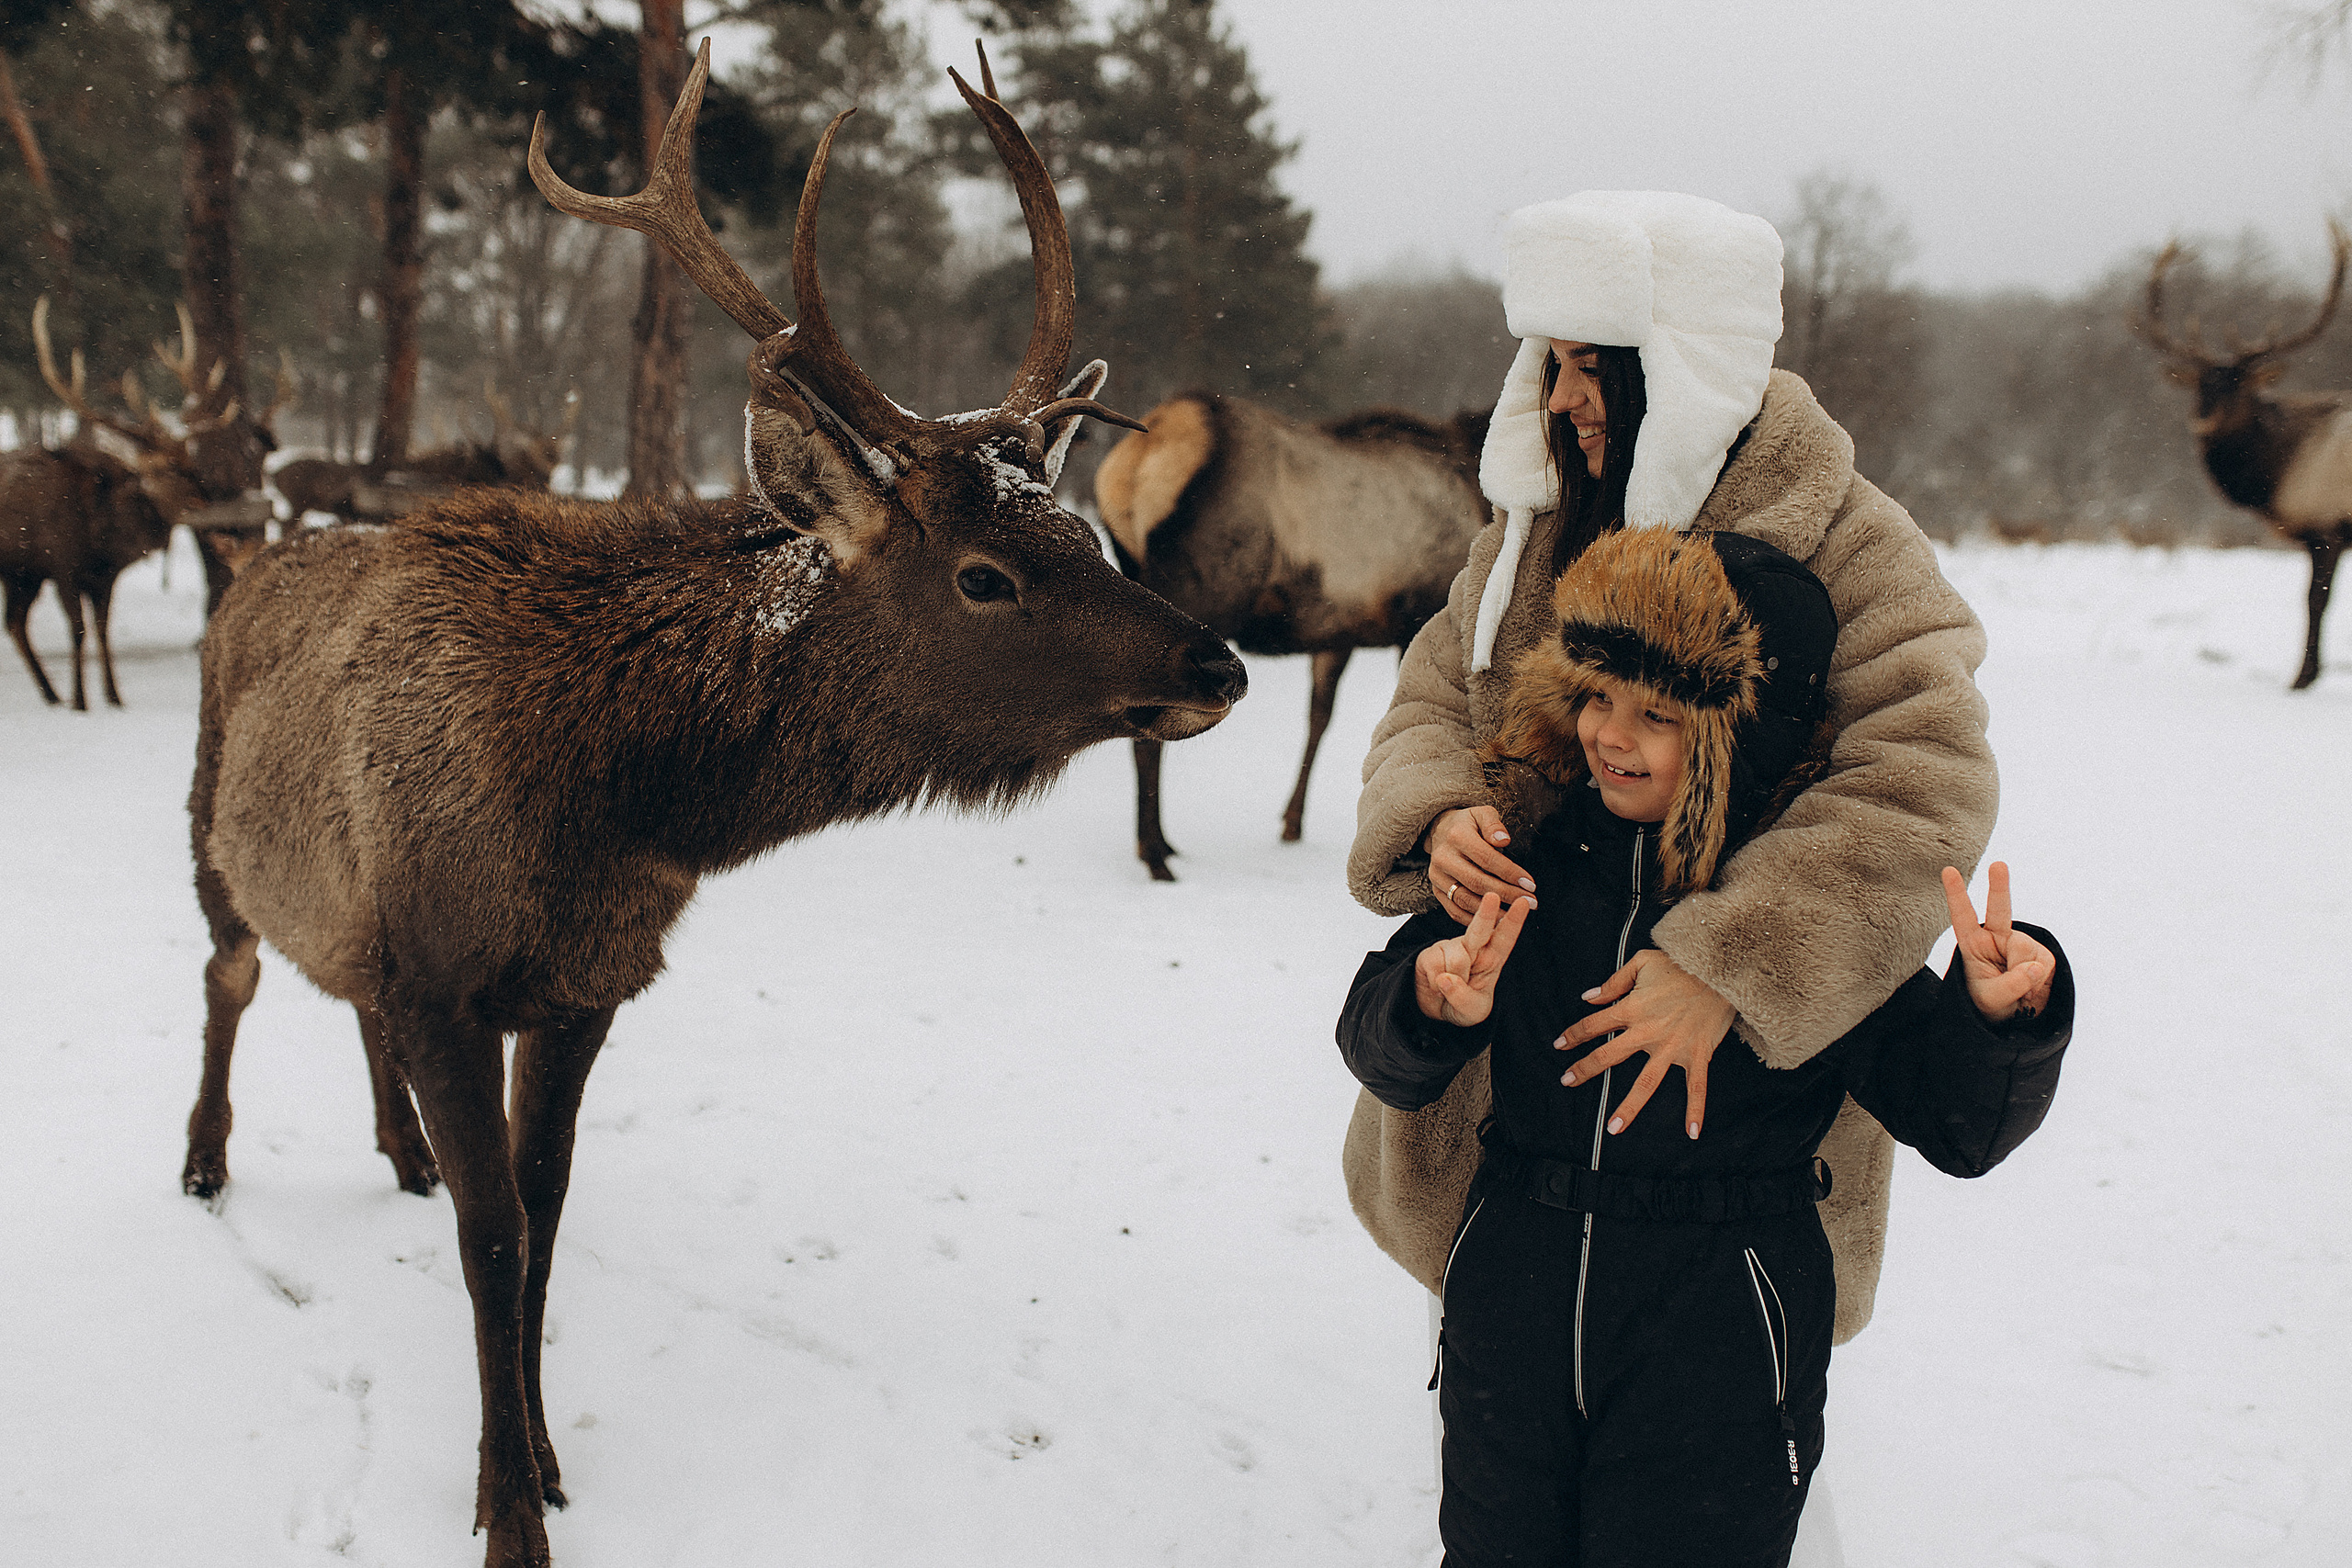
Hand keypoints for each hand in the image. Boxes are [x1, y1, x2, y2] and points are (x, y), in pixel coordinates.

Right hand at [1412, 890, 1536, 1025]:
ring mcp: (1451, 948)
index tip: (1523, 902)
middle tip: (1491, 896)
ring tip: (1450, 989)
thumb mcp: (1472, 1011)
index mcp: (1492, 958)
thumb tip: (1445, 978)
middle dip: (1486, 913)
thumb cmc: (1462, 1006)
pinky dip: (1436, 983)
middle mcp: (1473, 948)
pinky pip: (1435, 966)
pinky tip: (1436, 986)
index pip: (1505, 938)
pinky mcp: (1430, 953)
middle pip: (1480, 930)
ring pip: (1457, 959)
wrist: (1434, 1010)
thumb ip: (1463, 998)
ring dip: (1453, 981)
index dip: (1514, 920)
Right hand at [1427, 805, 1536, 927]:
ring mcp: (1437, 876)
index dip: (1510, 873)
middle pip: (1478, 882)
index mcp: (1457, 836)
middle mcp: (1443, 858)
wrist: (1440, 831)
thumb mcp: (1482, 813)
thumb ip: (1493, 824)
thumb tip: (1503, 840)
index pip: (1487, 858)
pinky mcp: (1436, 890)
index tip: (1531, 884)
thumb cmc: (1468, 824)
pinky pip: (1455, 910)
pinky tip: (1495, 922)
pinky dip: (1475, 919)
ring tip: (1516, 916)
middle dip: (1507, 894)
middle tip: (1531, 903)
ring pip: (1466, 899)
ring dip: (1493, 912)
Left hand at [1554, 951, 1737, 1138]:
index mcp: (1632, 1008)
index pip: (1594, 1024)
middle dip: (1584, 1070)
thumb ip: (1614, 981)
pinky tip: (1692, 1133)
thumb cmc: (1681, 964)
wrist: (1721, 971)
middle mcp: (1648, 1031)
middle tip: (1566, 1082)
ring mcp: (1672, 1047)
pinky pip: (1696, 1087)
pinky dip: (1696, 1110)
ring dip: (1629, 1107)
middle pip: (1609, 1056)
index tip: (1558, 1045)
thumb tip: (1588, 997)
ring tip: (1612, 1128)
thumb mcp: (1643, 962)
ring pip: (1646, 1082)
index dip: (1573, 1035)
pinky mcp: (1697, 1054)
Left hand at [1942, 862, 2054, 1023]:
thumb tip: (2035, 967)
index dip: (1957, 894)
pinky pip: (2044, 965)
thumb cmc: (1990, 1004)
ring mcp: (2019, 943)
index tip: (1948, 871)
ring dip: (2026, 979)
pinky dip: (2038, 982)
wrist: (2014, 1015)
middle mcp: (1996, 937)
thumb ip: (2011, 985)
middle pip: (1999, 909)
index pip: (1963, 917)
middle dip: (2000, 886)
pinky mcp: (2040, 954)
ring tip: (2017, 991)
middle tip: (1998, 865)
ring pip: (2028, 954)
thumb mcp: (1991, 1000)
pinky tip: (2030, 989)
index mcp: (1973, 943)